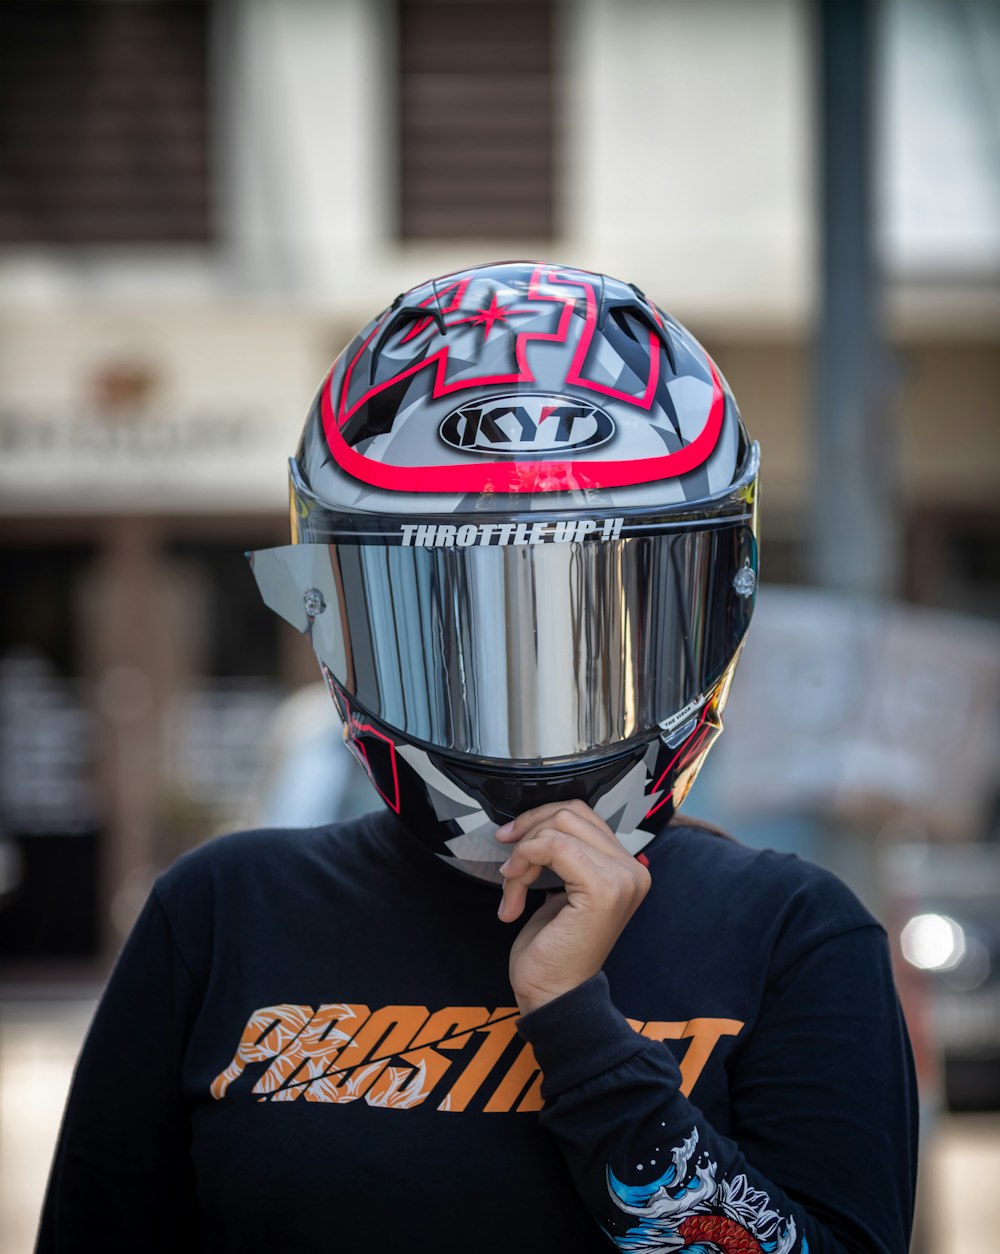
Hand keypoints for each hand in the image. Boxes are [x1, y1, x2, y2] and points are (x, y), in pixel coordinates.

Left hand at [496, 799, 650, 1013]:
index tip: (510, 842)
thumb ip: (566, 853)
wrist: (555, 996)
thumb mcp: (562, 888)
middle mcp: (632, 869)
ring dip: (523, 854)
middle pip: (570, 814)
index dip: (539, 821)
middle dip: (529, 834)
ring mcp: (622, 878)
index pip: (582, 814)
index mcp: (626, 867)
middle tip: (508, 869)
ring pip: (559, 828)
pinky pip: (554, 847)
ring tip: (512, 888)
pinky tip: (513, 894)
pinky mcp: (602, 889)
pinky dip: (524, 862)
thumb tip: (539, 820)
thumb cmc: (553, 948)